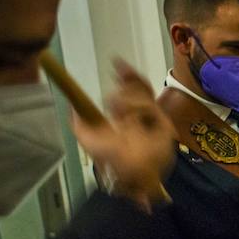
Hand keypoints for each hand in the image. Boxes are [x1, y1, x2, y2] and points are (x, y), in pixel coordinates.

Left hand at [71, 59, 174, 208]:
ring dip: (126, 98)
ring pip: (143, 95)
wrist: (130, 174)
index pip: (129, 91)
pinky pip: (148, 106)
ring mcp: (154, 120)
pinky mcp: (164, 125)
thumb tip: (73, 106)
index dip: (125, 78)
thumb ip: (79, 124)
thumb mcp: (89, 141)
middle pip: (141, 88)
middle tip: (119, 69)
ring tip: (116, 110)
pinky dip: (135, 107)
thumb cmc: (112, 162)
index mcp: (126, 118)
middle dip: (130, 77)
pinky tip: (128, 118)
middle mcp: (142, 116)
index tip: (116, 63)